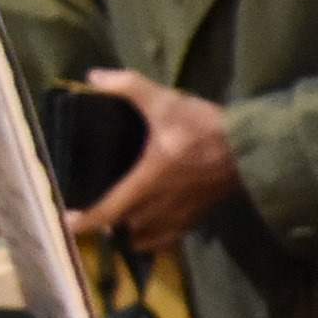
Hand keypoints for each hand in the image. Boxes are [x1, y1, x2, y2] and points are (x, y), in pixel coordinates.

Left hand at [63, 67, 242, 257]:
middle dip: (105, 225)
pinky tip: (147, 232)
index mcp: (147, 182)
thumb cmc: (204, 127)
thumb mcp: (164, 100)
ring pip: (145, 237)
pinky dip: (153, 240)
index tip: (66, 225)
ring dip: (128, 233)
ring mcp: (180, 215)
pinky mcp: (197, 217)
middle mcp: (160, 206)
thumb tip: (92, 77)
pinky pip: (168, 239)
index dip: (85, 221)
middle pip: (123, 227)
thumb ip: (127, 86)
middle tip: (90, 214)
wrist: (250, 148)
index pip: (109, 210)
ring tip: (117, 222)